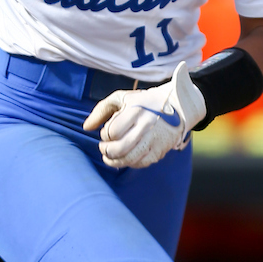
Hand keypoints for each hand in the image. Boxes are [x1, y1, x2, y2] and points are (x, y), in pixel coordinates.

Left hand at [83, 61, 205, 167]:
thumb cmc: (143, 102)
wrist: (176, 105)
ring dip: (114, 161)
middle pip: (119, 149)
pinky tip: (125, 158)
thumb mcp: (122, 98)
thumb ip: (101, 110)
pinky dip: (129, 163)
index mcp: (135, 111)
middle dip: (106, 151)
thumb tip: (86, 127)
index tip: (107, 132)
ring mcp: (155, 139)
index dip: (105, 135)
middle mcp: (146, 126)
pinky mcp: (161, 150)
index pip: (112, 132)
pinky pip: (141, 163)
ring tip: (109, 156)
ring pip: (130, 159)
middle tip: (104, 148)